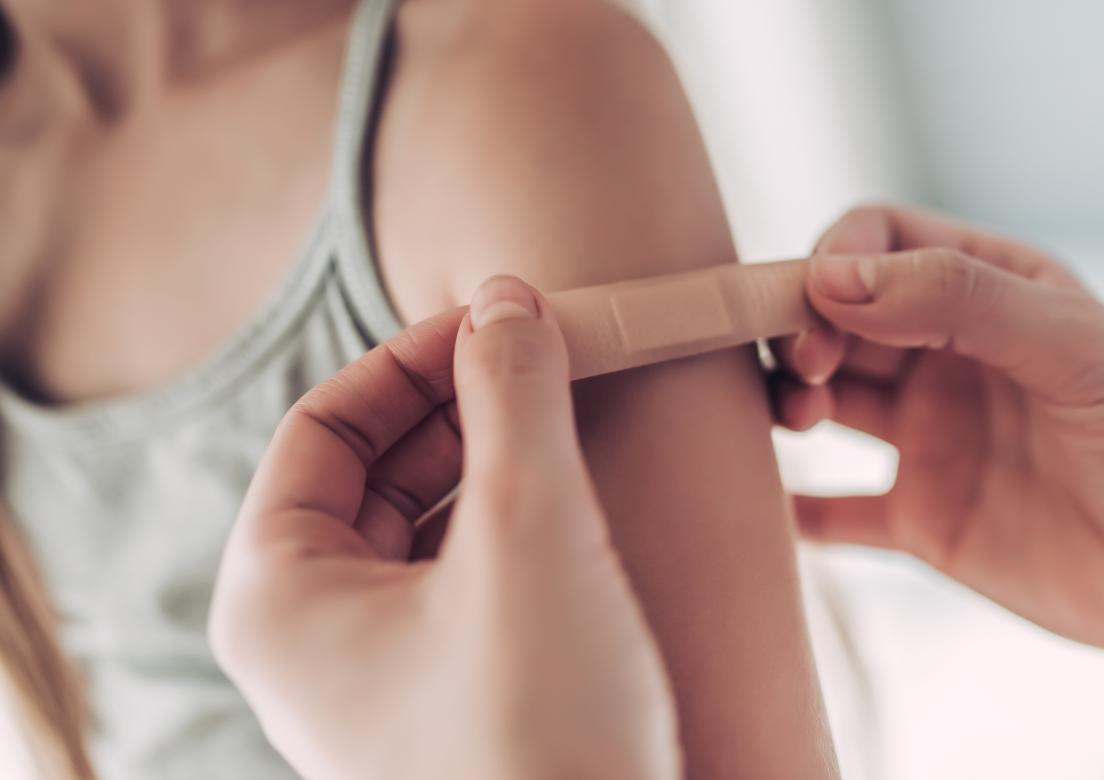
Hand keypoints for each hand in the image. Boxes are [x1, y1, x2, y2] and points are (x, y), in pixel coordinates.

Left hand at [210, 278, 678, 779]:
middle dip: (459, 404)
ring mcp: (371, 676)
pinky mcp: (438, 700)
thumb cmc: (544, 725)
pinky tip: (570, 500)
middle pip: (370, 472)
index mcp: (276, 595)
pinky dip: (507, 523)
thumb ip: (516, 398)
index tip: (502, 317)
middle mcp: (306, 638)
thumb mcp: (530, 533)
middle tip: (546, 356)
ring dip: (491, 458)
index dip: (413, 356)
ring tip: (567, 416)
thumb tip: (510, 299)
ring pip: (419, 524)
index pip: (323, 427)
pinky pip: (455, 579)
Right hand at [772, 206, 1103, 671]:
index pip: (879, 242)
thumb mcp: (1080, 351)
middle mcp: (952, 359)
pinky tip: (761, 510)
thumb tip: (835, 277)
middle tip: (799, 373)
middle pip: (833, 318)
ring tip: (789, 423)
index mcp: (993, 293)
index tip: (816, 303)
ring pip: (823, 402)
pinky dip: (795, 509)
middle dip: (794, 329)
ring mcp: (936, 441)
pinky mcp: (929, 523)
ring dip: (781, 402)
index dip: (830, 260)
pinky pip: (841, 511)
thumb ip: (962, 301)